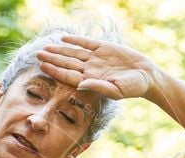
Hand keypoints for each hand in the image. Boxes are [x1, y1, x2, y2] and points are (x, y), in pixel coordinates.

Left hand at [36, 34, 157, 99]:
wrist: (147, 76)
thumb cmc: (132, 88)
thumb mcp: (115, 90)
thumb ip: (98, 87)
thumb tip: (80, 85)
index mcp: (90, 80)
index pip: (68, 75)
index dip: (54, 70)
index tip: (42, 66)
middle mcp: (89, 69)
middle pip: (66, 63)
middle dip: (52, 59)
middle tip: (37, 54)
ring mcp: (95, 58)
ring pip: (73, 53)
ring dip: (59, 50)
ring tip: (45, 47)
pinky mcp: (103, 48)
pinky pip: (86, 43)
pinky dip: (75, 40)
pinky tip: (63, 38)